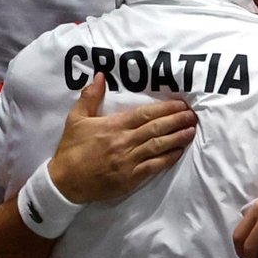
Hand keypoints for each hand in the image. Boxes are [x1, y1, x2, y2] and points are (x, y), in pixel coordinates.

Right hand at [49, 74, 196, 202]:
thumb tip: (100, 75)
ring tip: (192, 130)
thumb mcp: (76, 119)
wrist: (64, 182)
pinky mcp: (130, 178)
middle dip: (177, 121)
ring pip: (159, 146)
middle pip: (156, 128)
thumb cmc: (71, 149)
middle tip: (193, 115)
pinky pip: (154, 166)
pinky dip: (168, 158)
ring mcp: (129, 161)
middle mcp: (124, 142)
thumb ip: (90, 96)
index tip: (180, 104)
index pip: (145, 114)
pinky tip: (179, 151)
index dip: (165, 109)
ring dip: (177, 138)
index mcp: (114, 126)